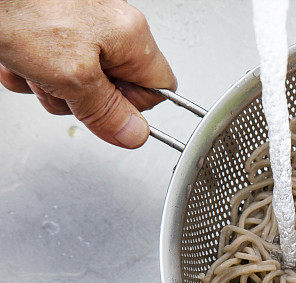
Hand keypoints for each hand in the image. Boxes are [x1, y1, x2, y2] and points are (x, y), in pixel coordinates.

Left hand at [0, 0, 175, 147]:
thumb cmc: (22, 8)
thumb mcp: (71, 77)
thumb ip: (106, 112)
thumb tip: (134, 135)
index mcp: (130, 36)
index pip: (157, 90)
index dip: (131, 109)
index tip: (105, 112)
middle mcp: (111, 27)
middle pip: (111, 90)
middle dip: (78, 98)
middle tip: (59, 86)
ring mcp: (80, 26)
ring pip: (76, 81)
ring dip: (46, 84)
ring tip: (30, 66)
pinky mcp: (52, 26)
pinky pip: (49, 65)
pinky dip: (29, 68)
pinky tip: (16, 56)